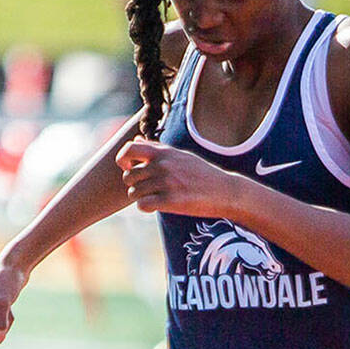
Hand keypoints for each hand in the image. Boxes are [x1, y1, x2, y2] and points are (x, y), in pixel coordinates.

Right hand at [0, 259, 28, 343]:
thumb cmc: (6, 281)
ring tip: (6, 300)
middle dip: (4, 322)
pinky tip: (7, 301)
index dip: (0, 324)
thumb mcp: (3, 302)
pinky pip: (1, 325)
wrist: (14, 266)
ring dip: (7, 319)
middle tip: (5, 303)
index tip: (2, 305)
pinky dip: (8, 316)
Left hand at [116, 139, 234, 216]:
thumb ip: (157, 148)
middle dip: (134, 184)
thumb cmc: (202, 174)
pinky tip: (157, 206)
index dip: (123, 160)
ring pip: (134, 192)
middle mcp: (163, 165)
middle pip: (128, 176)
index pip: (129, 150)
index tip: (131, 168)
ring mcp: (167, 183)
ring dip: (141, 197)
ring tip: (155, 197)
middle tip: (148, 189)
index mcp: (164, 153)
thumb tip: (137, 140)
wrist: (226, 192)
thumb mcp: (181, 156)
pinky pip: (142, 205)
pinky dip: (146, 207)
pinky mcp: (171, 201)